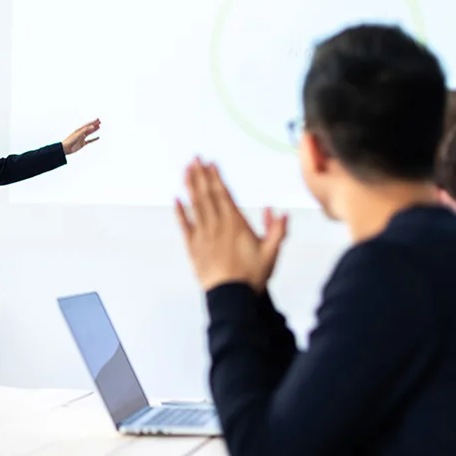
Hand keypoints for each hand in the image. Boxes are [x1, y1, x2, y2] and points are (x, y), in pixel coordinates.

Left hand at [61, 118, 100, 154]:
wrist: (65, 149)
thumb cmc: (70, 141)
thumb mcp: (78, 134)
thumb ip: (85, 130)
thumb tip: (92, 126)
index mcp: (79, 130)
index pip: (88, 125)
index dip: (93, 122)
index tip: (98, 119)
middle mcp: (81, 133)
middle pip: (89, 128)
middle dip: (94, 124)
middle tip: (100, 121)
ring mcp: (82, 138)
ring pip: (89, 133)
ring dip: (94, 130)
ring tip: (99, 127)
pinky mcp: (82, 143)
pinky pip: (90, 140)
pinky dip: (94, 139)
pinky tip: (98, 137)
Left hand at [174, 158, 287, 291]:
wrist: (231, 297)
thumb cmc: (250, 277)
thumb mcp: (271, 252)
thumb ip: (276, 230)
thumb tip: (279, 212)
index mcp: (235, 224)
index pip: (223, 194)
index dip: (216, 177)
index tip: (210, 164)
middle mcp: (217, 226)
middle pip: (207, 195)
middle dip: (200, 175)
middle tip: (194, 158)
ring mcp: (203, 236)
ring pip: (195, 206)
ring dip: (190, 187)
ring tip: (186, 170)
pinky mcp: (193, 247)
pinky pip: (184, 226)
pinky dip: (180, 212)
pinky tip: (176, 200)